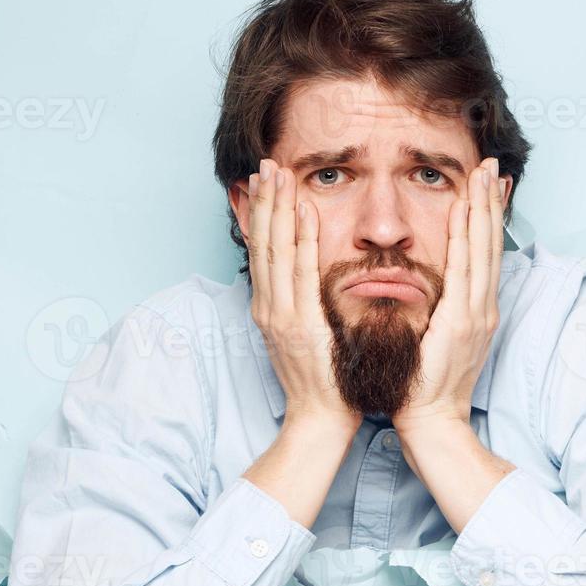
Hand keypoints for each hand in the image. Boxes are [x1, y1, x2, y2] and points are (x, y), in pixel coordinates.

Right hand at [245, 158, 361, 438]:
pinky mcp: (298, 325)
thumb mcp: (308, 337)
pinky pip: (301, 274)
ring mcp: (281, 316)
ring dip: (277, 209)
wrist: (321, 420)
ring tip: (277, 175)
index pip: (263, 252)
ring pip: (276, 251)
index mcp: (271, 310)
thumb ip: (304, 307)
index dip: (262, 215)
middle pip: (263, 244)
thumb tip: (309, 281)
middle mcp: (270, 308)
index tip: (263, 183)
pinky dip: (301, 240)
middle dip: (263, 201)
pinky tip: (304, 213)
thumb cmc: (324, 382)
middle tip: (266, 164)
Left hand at [392, 157, 505, 437]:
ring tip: (484, 175)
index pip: (483, 255)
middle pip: (490, 244)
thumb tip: (431, 294)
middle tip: (492, 167)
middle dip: (490, 203)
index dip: (487, 220)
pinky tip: (467, 210)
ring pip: (482, 249)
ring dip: (484, 209)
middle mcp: (482, 307)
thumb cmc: (425, 386)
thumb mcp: (436, 342)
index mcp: (475, 311)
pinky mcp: (463, 320)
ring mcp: (476, 312)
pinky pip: (466, 268)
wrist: (432, 420)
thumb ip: (438, 314)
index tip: (488, 188)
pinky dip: (469, 236)